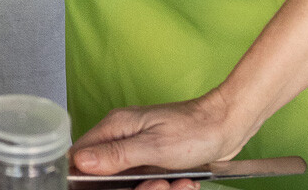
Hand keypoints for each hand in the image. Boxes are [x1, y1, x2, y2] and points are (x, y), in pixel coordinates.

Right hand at [70, 93, 249, 188]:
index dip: (85, 175)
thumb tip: (80, 161)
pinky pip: (145, 179)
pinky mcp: (152, 157)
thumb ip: (115, 155)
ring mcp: (137, 146)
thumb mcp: (153, 147)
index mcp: (116, 125)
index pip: (81, 152)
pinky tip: (181, 182)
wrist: (227, 125)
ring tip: (174, 184)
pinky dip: (163, 185)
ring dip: (151, 188)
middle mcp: (122, 134)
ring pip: (127, 180)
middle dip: (129, 187)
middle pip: (105, 171)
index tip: (102, 187)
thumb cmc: (195, 130)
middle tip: (156, 186)